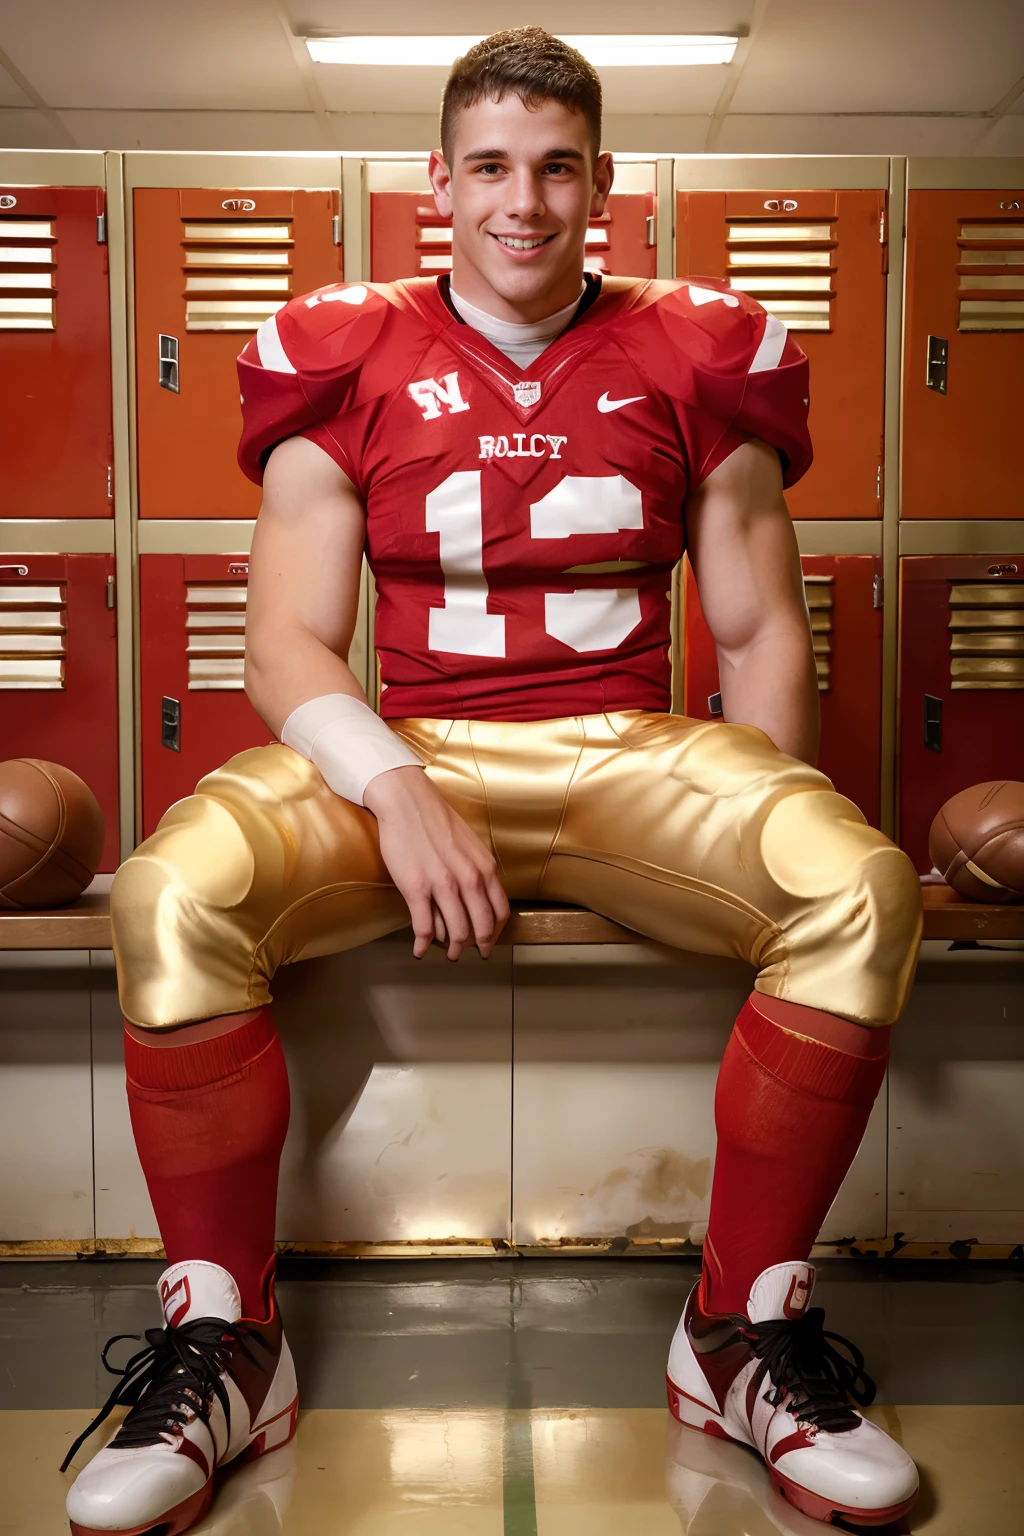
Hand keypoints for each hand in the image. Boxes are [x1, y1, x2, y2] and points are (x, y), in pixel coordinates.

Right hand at [363, 766, 509, 959]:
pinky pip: (424, 927)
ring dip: (452, 949)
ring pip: (456, 932)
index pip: (499, 911)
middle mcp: (468, 878)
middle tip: (469, 953)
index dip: (495, 932)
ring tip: (447, 953)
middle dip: (477, 946)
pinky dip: (422, 944)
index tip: (488, 940)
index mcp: (484, 867)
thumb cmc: (436, 819)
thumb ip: (477, 869)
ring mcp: (442, 885)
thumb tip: (476, 894)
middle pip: (481, 927)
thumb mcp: (470, 844)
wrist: (407, 800)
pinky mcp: (416, 888)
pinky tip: (419, 950)